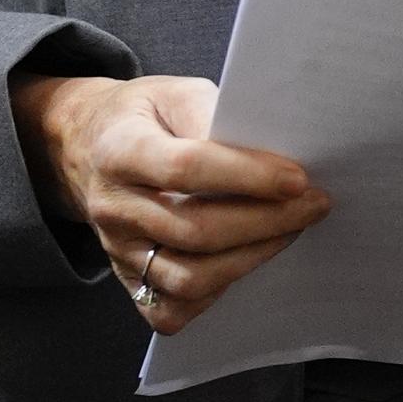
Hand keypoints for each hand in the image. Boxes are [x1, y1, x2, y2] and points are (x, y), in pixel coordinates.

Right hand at [10, 74, 327, 335]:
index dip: (248, 175)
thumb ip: (214, 115)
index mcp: (120, 150)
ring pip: (188, 277)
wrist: (88, 144)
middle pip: (195, 230)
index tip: (298, 179)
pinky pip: (172, 309)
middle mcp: (113, 206)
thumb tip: (269, 150)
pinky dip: (216, 294)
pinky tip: (245, 261)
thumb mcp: (174, 92)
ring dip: (252, 257)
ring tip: (289, 230)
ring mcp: (117, 250)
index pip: (186, 168)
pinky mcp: (127, 279)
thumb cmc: (147, 115)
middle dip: (267, 221)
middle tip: (314, 204)